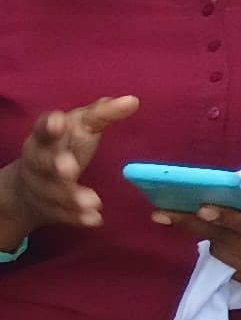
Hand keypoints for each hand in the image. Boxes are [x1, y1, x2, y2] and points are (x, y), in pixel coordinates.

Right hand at [3, 94, 135, 240]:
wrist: (30, 185)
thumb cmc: (64, 146)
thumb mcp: (80, 127)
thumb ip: (102, 114)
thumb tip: (131, 100)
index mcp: (45, 137)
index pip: (44, 129)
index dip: (48, 126)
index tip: (57, 121)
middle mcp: (38, 160)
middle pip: (43, 162)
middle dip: (56, 165)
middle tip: (70, 169)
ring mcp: (40, 186)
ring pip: (53, 191)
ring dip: (72, 197)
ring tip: (94, 202)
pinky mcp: (49, 208)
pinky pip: (62, 214)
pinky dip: (77, 217)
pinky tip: (94, 219)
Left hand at [201, 203, 240, 293]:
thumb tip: (223, 201)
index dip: (225, 216)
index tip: (201, 207)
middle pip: (226, 240)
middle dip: (192, 225)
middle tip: (161, 213)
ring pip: (223, 254)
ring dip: (210, 236)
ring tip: (193, 220)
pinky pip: (230, 266)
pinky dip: (224, 251)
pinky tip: (221, 240)